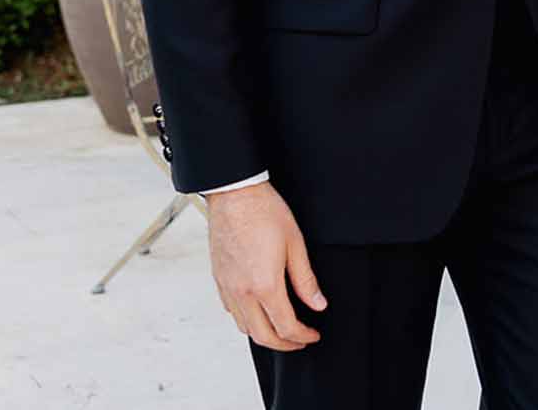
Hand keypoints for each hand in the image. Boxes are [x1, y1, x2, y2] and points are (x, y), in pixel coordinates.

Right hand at [204, 182, 325, 351]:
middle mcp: (242, 292)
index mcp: (264, 285)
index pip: (285, 326)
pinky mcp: (219, 279)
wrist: (234, 193)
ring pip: (244, 327)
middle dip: (284, 345)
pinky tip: (259, 310)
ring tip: (281, 329)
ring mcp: (227, 287)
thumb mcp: (295, 244)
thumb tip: (318, 304)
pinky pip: (231, 311)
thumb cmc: (265, 212)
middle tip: (300, 340)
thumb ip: (306, 280)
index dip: (302, 336)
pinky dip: (247, 320)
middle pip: (262, 336)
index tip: (313, 334)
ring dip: (264, 335)